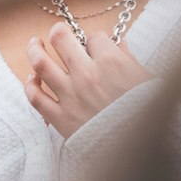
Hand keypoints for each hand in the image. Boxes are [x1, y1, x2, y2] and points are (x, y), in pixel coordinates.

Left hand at [24, 21, 154, 138]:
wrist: (141, 149)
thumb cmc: (150, 114)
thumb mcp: (148, 82)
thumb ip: (130, 61)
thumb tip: (121, 45)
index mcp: (111, 63)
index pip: (94, 37)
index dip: (95, 40)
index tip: (96, 46)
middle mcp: (87, 75)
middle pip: (61, 39)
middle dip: (58, 31)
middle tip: (57, 31)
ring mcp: (71, 96)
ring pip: (41, 64)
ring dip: (34, 50)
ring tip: (34, 44)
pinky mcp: (61, 118)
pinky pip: (36, 98)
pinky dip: (30, 86)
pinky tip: (32, 79)